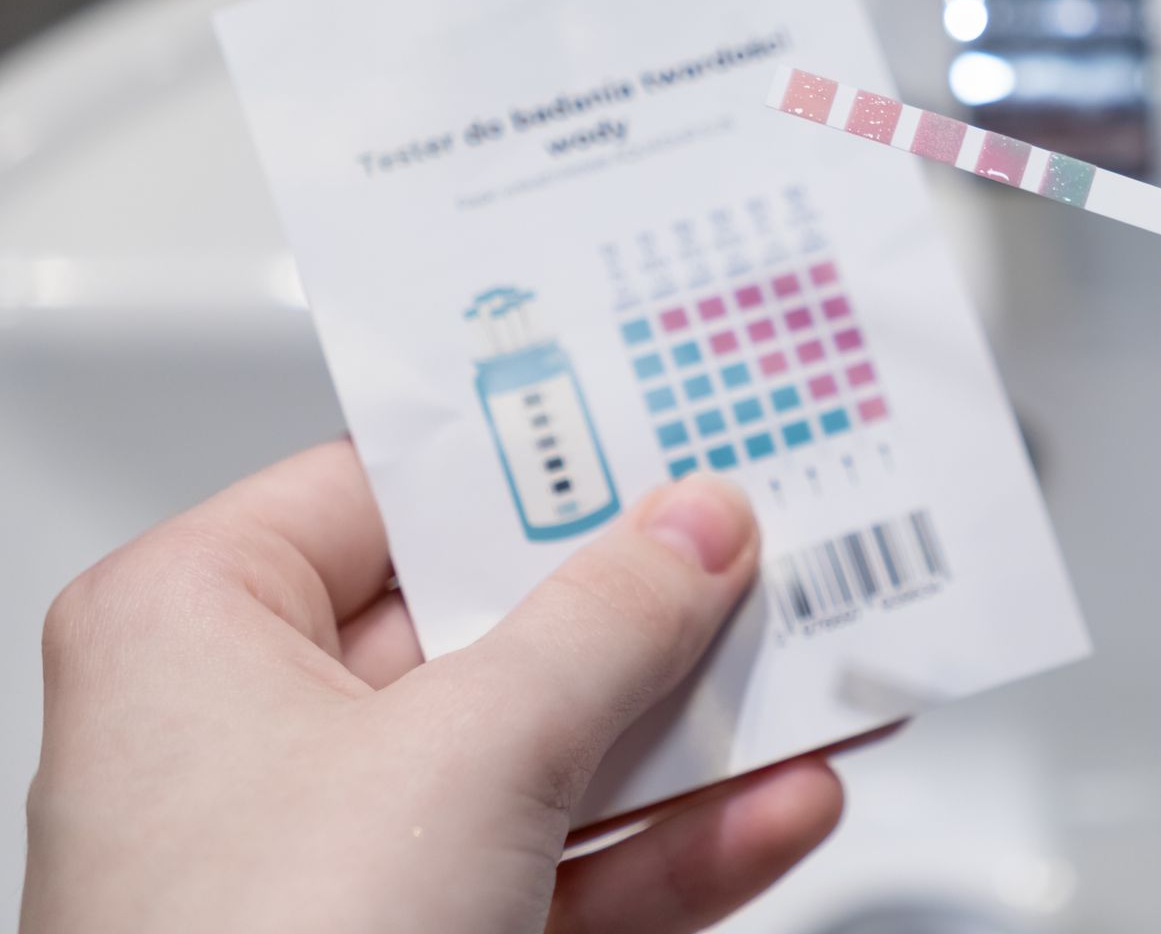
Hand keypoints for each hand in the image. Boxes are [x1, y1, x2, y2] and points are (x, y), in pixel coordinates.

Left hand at [22, 441, 843, 932]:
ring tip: (822, 673)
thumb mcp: (469, 752)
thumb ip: (605, 624)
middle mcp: (260, 734)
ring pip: (555, 754)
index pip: (397, 488)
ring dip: (700, 730)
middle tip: (773, 555)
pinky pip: (574, 865)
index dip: (543, 460)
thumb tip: (693, 532)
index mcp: (199, 629)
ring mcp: (349, 854)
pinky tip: (783, 804)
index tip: (667, 433)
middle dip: (657, 610)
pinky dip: (682, 844)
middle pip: (501, 625)